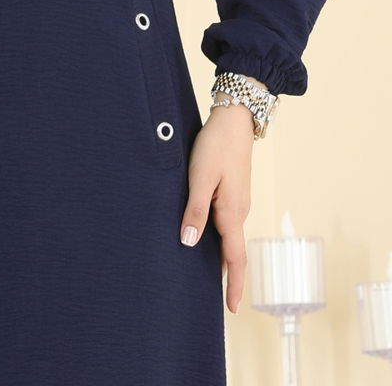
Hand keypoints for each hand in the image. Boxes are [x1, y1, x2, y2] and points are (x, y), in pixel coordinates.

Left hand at [178, 97, 254, 314]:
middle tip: (220, 300)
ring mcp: (238, 200)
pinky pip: (228, 223)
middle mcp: (239, 210)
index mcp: (232, 211)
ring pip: (231, 236)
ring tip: (212, 276)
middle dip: (229, 276)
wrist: (234, 118)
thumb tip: (188, 242)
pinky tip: (209, 239)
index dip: (234, 284)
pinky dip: (222, 239)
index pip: (235, 257)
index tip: (232, 309)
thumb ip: (195, 210)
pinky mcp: (233, 190)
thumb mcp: (200, 177)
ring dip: (225, 257)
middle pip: (235, 251)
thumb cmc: (215, 145)